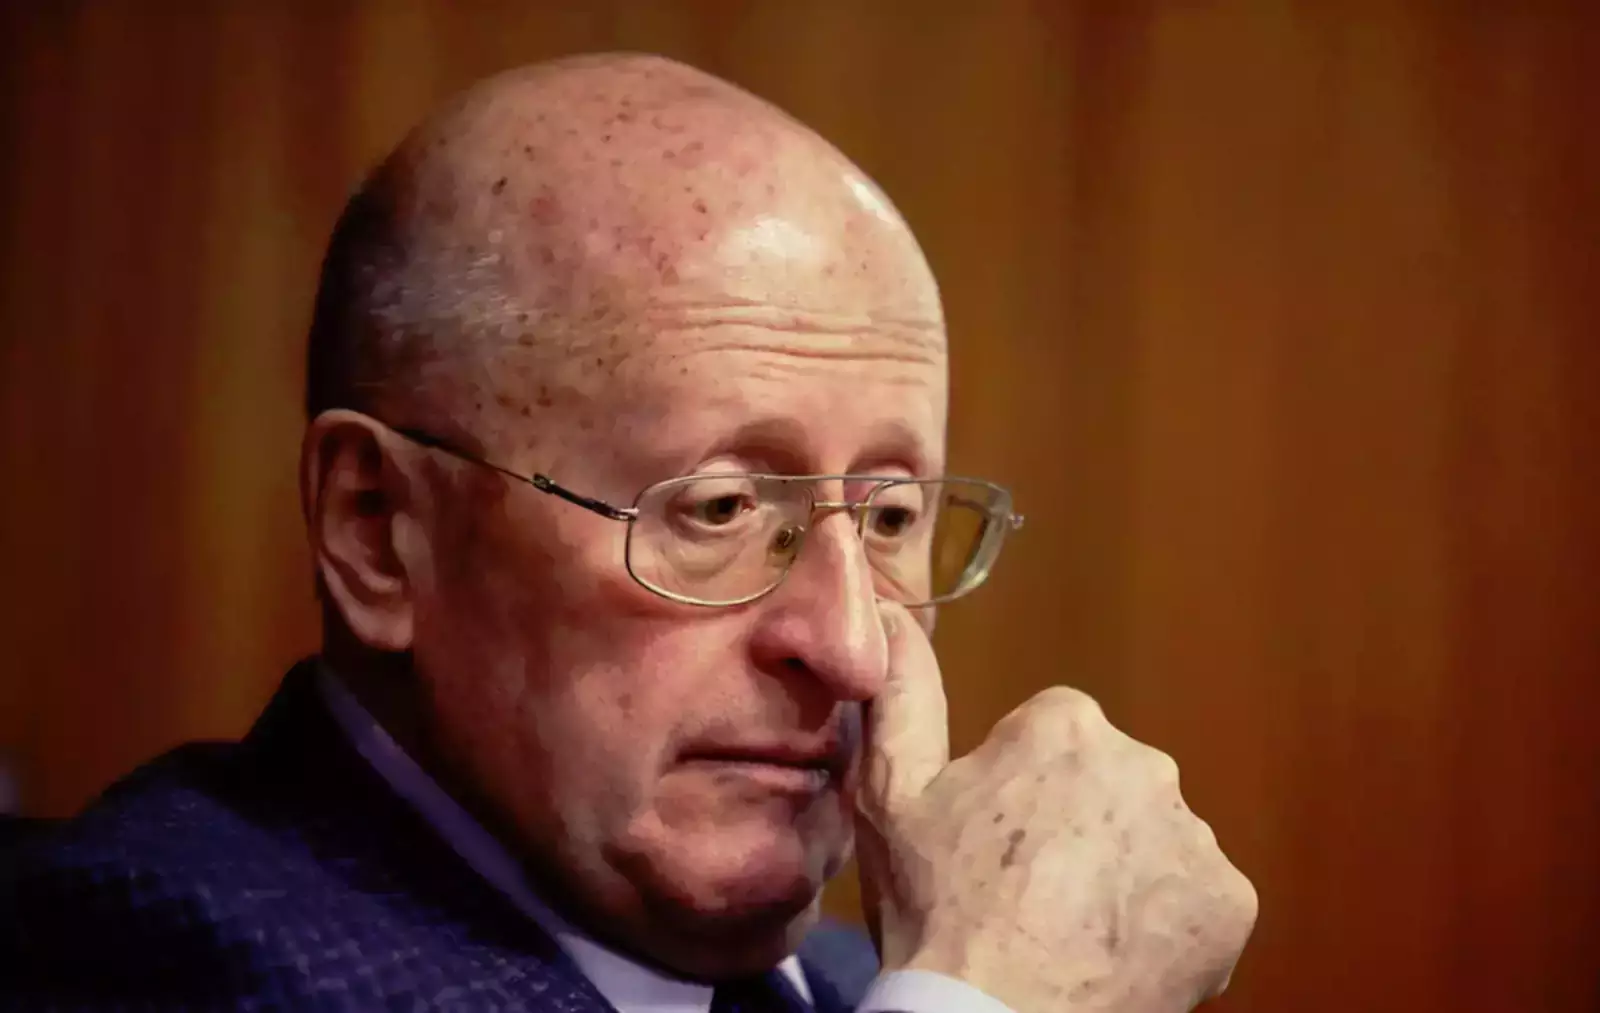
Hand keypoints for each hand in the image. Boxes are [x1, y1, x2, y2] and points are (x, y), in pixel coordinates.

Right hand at [854, 603, 1257, 1012]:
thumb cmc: (937, 909)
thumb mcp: (893, 793)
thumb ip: (904, 693)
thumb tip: (892, 613)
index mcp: (1065, 724)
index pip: (1052, 738)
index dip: (1018, 792)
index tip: (993, 840)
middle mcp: (1145, 761)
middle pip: (1110, 785)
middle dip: (1079, 825)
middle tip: (1028, 890)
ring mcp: (1195, 835)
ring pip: (1154, 843)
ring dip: (1124, 875)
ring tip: (1070, 930)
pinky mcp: (1230, 903)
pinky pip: (1196, 901)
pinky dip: (1165, 925)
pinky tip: (1114, 954)